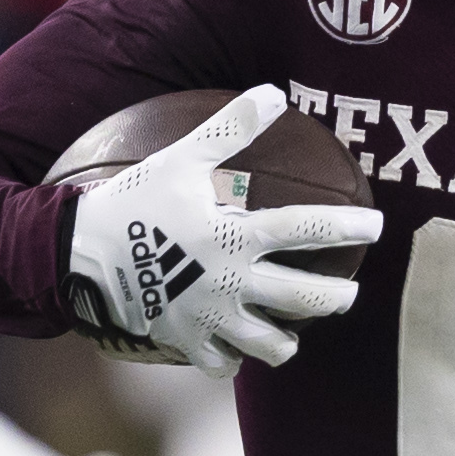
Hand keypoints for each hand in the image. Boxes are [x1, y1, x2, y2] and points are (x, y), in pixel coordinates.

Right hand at [62, 84, 379, 371]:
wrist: (77, 254)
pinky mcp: (187, 342)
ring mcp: (212, 318)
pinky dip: (233, 357)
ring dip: (289, 339)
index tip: (377, 228)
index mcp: (237, 235)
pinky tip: (235, 347)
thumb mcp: (181, 158)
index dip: (348, 227)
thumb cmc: (132, 200)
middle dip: (336, 297)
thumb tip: (272, 92)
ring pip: (272, 344)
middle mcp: (234, 282)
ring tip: (294, 330)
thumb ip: (229, 128)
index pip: (309, 229)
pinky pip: (223, 364)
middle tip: (346, 292)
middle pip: (308, 299)